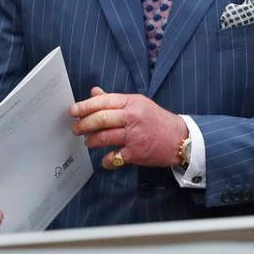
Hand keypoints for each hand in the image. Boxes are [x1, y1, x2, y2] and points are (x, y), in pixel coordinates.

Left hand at [69, 86, 188, 169]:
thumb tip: (94, 92)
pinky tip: (104, 160)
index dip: (84, 106)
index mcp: (132, 102)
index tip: (73, 111)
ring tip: (88, 142)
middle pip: (100, 119)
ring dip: (91, 141)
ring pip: (104, 137)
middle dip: (83, 124)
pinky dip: (107, 160)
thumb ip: (115, 100)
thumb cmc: (156, 120)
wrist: (181, 139)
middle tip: (75, 129)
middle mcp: (132, 117)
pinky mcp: (137, 153)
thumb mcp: (138, 104)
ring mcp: (135, 135)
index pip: (102, 101)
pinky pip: (115, 156)